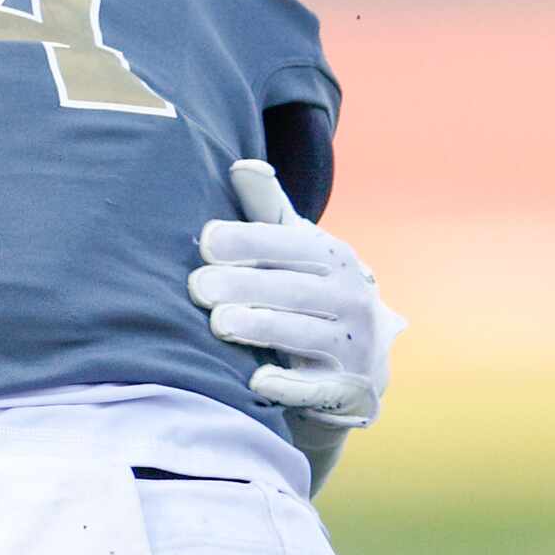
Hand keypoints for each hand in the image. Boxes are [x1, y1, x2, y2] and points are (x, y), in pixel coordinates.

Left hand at [191, 160, 405, 433]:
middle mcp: (350, 298)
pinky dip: (290, 385)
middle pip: (294, 290)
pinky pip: (316, 388)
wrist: (356, 361)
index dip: (250, 242)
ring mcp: (352, 346)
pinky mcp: (344, 389)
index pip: (291, 245)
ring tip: (221, 323)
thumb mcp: (296, 249)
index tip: (206, 242)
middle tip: (198, 287)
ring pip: (305, 335)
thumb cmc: (307, 291)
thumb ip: (267, 212)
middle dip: (247, 286)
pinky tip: (258, 379)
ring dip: (264, 328)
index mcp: (335, 258)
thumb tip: (241, 165)